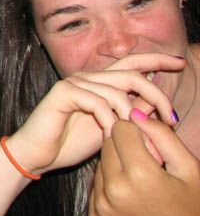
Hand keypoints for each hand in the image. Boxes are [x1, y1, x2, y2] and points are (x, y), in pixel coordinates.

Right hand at [6, 53, 184, 175]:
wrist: (36, 155)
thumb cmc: (70, 144)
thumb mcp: (109, 130)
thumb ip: (129, 114)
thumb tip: (156, 103)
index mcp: (99, 82)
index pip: (132, 64)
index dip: (157, 60)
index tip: (180, 63)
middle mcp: (87, 77)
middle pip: (131, 73)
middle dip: (157, 93)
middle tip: (171, 118)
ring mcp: (74, 82)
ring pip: (116, 90)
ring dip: (132, 115)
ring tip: (137, 137)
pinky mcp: (63, 92)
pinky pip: (97, 102)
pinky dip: (109, 120)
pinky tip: (111, 135)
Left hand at [89, 115, 199, 215]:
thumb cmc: (194, 214)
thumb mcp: (191, 171)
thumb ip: (163, 136)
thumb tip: (136, 112)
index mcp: (140, 175)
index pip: (121, 128)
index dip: (136, 130)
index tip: (150, 141)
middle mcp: (114, 191)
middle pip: (107, 144)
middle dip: (125, 146)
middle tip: (148, 162)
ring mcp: (101, 207)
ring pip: (100, 165)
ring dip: (116, 166)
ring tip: (141, 182)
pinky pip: (95, 188)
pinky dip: (110, 187)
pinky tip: (132, 198)